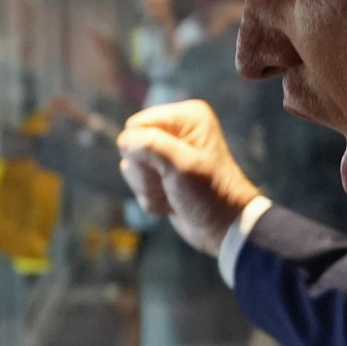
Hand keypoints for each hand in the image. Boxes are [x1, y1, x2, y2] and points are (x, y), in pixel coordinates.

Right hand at [116, 98, 262, 254]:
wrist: (222, 228)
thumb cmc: (209, 194)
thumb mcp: (182, 166)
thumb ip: (151, 145)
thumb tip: (124, 140)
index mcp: (186, 117)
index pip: (137, 125)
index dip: (142, 151)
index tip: (166, 168)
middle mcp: (176, 130)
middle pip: (131, 147)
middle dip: (146, 173)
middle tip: (171, 183)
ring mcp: (167, 152)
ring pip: (131, 168)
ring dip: (149, 188)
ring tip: (173, 193)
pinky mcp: (162, 173)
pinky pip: (138, 183)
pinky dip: (152, 198)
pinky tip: (172, 201)